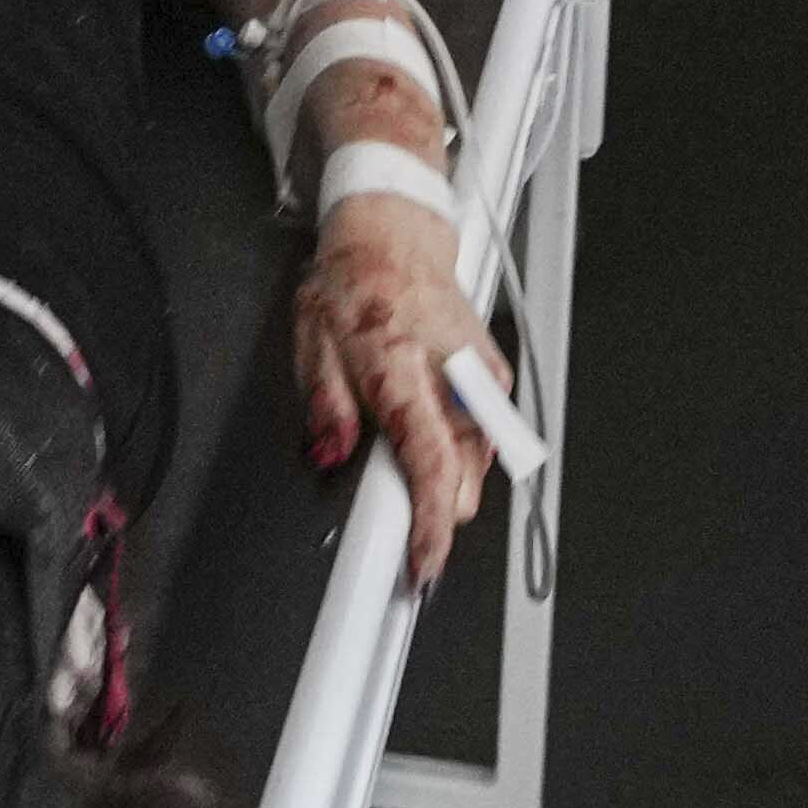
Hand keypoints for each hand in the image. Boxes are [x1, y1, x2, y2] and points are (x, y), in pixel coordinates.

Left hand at [292, 196, 504, 578]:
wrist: (397, 240)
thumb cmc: (355, 285)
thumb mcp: (313, 340)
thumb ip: (326, 404)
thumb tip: (334, 453)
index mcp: (402, 365)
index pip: (430, 460)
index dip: (428, 524)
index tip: (421, 566)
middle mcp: (454, 376)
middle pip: (461, 478)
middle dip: (428, 506)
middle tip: (385, 499)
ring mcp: (482, 380)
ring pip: (476, 466)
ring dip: (441, 478)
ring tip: (401, 444)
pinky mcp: (495, 382)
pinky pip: (481, 442)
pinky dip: (454, 451)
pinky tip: (424, 424)